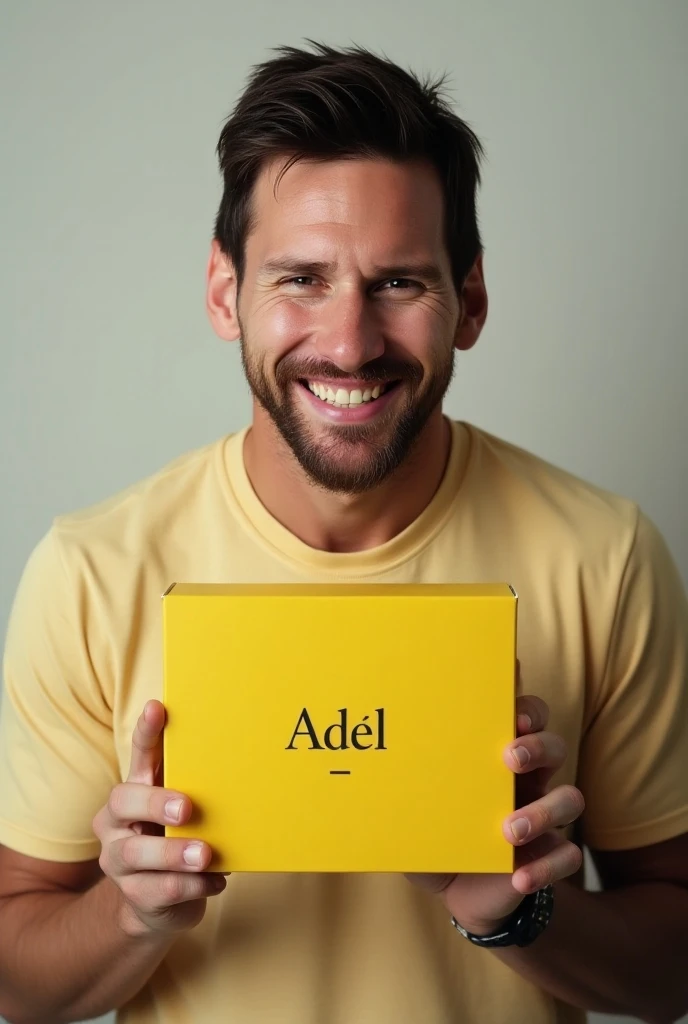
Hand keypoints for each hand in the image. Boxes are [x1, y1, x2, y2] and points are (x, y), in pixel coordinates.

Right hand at [92, 700, 226, 937]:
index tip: (158, 707)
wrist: (156, 903)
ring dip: (174, 853)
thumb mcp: (185, 814)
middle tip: (187, 809)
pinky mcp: (133, 894)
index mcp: (134, 791)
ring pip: (136, 853)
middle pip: (123, 802)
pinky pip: (160, 889)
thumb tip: (248, 759)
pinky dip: (192, 885)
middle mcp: (116, 821)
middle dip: (155, 803)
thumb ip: (200, 790)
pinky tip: (215, 880)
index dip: (146, 732)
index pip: (138, 755)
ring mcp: (118, 859)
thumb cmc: (178, 841)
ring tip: (205, 855)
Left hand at [406, 694, 584, 934]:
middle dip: (537, 746)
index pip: (526, 718)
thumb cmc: (441, 838)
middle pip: (554, 747)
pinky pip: (566, 857)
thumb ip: (403, 791)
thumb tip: (365, 765)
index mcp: (498, 759)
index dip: (527, 710)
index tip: (513, 712)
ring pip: (569, 799)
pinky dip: (545, 867)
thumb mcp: (417, 812)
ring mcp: (544, 819)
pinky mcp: (550, 858)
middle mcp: (528, 781)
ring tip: (509, 830)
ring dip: (542, 811)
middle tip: (509, 758)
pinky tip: (517, 876)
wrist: (463, 894)